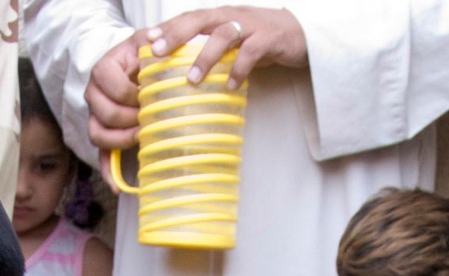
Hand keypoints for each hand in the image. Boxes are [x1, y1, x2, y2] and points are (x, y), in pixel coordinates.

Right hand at [84, 30, 145, 181]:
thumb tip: (154, 42)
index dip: (130, 94)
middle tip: (148, 117)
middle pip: (104, 114)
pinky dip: (108, 174)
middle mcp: (94, 93)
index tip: (147, 94)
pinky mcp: (104, 136)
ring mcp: (96, 116)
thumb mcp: (149, 44)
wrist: (140, 66)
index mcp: (103, 69)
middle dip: (129, 119)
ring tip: (141, 136)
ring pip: (98, 135)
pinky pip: (100, 158)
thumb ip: (153, 43)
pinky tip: (117, 187)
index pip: (110, 85)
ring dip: (121, 140)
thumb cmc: (147, 56)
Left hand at [145, 7, 307, 90]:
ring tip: (192, 79)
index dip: (168, 27)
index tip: (146, 41)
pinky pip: (252, 52)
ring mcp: (252, 25)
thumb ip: (211, 53)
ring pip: (224, 34)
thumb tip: (182, 75)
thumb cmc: (261, 41)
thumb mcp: (232, 44)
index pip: (189, 18)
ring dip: (206, 56)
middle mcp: (233, 16)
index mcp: (220, 17)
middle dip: (177, 34)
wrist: (301, 35)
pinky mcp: (271, 38)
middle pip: (200, 19)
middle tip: (157, 53)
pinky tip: (230, 86)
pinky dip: (239, 69)